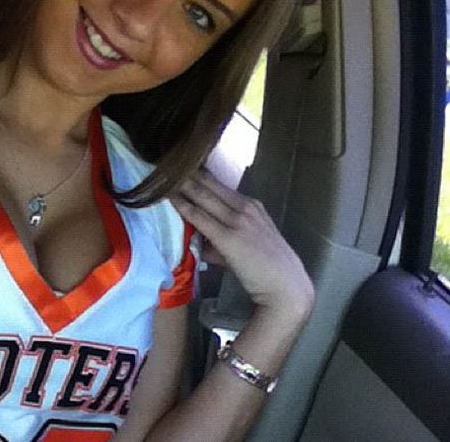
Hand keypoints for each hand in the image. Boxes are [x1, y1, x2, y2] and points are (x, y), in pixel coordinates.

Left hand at [171, 169, 313, 318]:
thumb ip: (220, 241)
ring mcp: (238, 221)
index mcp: (251, 206)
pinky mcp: (229, 237)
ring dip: (182, 184)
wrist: (286, 288)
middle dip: (187, 172)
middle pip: (209, 184)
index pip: (219, 185)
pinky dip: (183, 206)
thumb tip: (199, 242)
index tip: (181, 165)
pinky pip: (200, 217)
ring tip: (163, 173)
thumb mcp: (246, 246)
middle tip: (166, 161)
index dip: (198, 174)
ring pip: (203, 196)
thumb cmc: (267, 270)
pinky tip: (169, 198)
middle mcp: (245, 207)